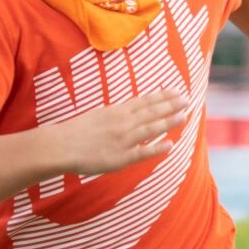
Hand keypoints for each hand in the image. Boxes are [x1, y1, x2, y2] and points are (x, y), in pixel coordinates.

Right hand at [55, 89, 187, 175]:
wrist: (61, 146)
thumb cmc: (76, 131)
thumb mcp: (99, 115)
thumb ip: (117, 114)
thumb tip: (133, 110)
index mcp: (116, 111)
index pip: (145, 101)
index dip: (163, 96)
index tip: (177, 91)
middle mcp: (122, 123)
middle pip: (151, 112)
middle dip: (170, 105)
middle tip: (187, 99)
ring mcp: (123, 140)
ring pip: (150, 129)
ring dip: (168, 122)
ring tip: (183, 116)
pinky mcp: (120, 157)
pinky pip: (142, 152)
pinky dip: (156, 148)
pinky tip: (170, 145)